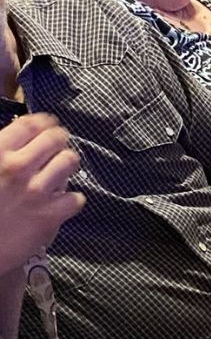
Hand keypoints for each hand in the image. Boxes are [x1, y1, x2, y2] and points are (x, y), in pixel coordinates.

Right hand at [0, 113, 84, 275]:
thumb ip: (0, 152)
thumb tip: (14, 137)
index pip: (30, 124)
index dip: (43, 122)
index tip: (48, 124)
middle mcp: (18, 169)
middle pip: (55, 138)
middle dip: (60, 139)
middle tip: (59, 145)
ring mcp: (36, 192)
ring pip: (69, 161)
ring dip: (68, 163)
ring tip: (63, 169)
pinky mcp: (49, 217)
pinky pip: (76, 198)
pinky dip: (72, 199)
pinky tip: (62, 201)